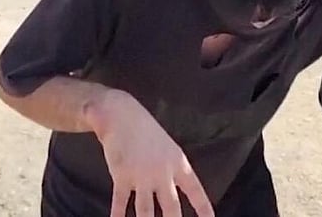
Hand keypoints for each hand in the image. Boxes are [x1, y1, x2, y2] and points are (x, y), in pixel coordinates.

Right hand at [86, 91, 214, 216]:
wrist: (122, 114)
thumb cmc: (145, 130)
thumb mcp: (167, 146)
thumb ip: (171, 168)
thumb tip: (177, 187)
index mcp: (178, 163)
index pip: (195, 190)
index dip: (204, 208)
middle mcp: (162, 172)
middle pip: (171, 207)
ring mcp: (142, 176)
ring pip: (146, 211)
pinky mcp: (122, 176)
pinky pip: (120, 202)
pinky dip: (118, 216)